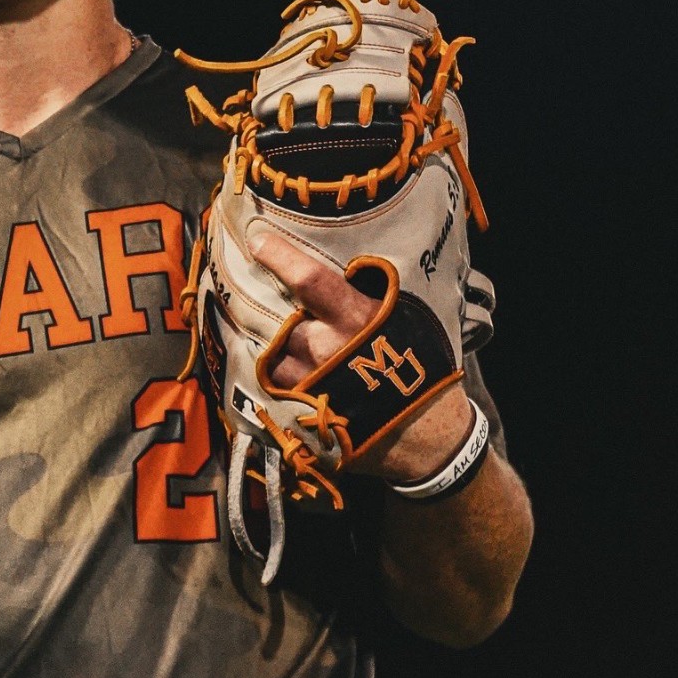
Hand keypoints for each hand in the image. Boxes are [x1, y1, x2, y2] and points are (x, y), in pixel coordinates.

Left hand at [248, 227, 471, 483]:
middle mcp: (328, 349)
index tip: (258, 238)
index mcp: (357, 319)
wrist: (429, 438)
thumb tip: (354, 261)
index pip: (310, 280)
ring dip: (268, 344)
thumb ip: (375, 293)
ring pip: (271, 355)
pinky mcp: (304, 414)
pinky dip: (272, 377)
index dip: (280, 257)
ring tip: (264, 333)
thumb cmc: (423, 368)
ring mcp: (312, 384)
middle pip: (280, 318)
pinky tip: (277, 369)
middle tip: (248, 288)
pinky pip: (274, 388)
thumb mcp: (407, 320)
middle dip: (263, 304)